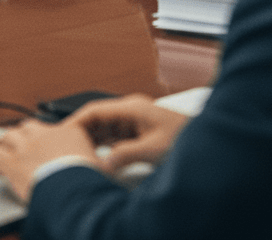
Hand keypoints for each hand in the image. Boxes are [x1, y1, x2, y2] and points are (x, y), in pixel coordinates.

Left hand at [0, 118, 102, 202]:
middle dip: (23, 134)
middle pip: (27, 126)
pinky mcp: (12, 162)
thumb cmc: (88, 179)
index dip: (46, 137)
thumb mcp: (99, 166)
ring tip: (4, 151)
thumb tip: (107, 168)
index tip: (46, 143)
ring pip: (8, 135)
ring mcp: (26, 146)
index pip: (52, 128)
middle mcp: (44, 135)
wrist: (73, 189)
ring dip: (6, 143)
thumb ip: (96, 162)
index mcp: (68, 132)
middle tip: (21, 144)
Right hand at [67, 94, 188, 169]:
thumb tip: (103, 164)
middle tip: (67, 147)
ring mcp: (134, 120)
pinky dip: (105, 146)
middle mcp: (130, 110)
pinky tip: (99, 157)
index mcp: (132, 106)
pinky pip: (114, 137)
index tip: (62, 133)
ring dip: (93, 140)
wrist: (208, 144)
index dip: (76, 120)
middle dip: (82, 132)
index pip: (95, 109)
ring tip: (79, 153)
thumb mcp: (153, 149)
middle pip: (98, 118)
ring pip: (105, 128)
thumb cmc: (185, 138)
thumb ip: (125, 155)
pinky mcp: (138, 131)